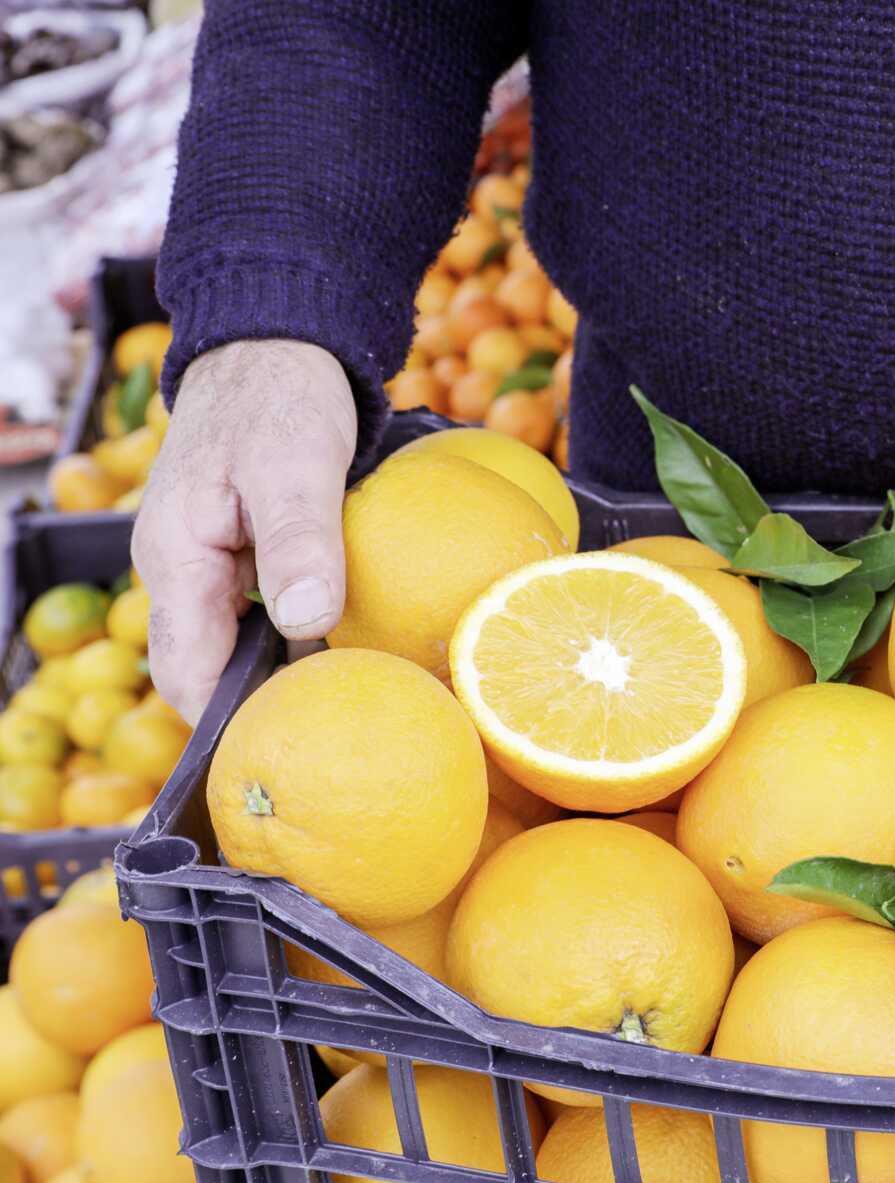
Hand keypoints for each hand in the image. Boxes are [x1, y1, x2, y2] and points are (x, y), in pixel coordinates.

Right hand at [133, 340, 355, 722]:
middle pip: (205, 668)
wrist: (276, 343)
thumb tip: (305, 625)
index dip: (229, 721)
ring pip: (235, 643)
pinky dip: (295, 638)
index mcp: (176, 558)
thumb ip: (299, 545)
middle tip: (326, 746)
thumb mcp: (297, 468)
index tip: (284, 757)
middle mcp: (182, 569)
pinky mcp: (242, 552)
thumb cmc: (281, 399)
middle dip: (255, 709)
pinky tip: (348, 656)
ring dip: (280, 674)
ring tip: (344, 717)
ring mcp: (209, 563)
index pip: (187, 671)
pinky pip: (257, 613)